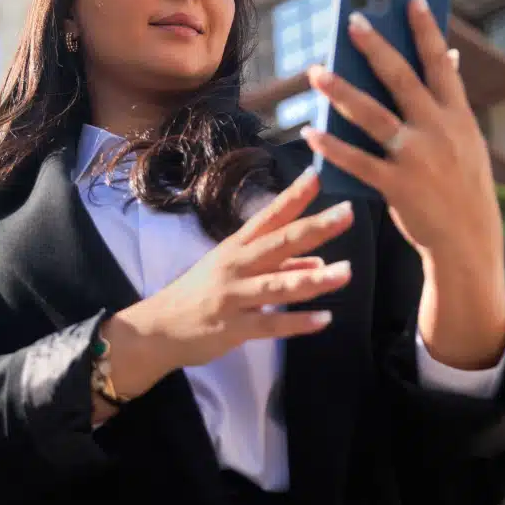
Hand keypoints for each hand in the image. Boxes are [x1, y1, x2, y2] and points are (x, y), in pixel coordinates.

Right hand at [103, 167, 352, 395]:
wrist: (157, 329)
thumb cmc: (199, 294)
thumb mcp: (234, 271)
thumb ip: (278, 266)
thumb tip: (318, 260)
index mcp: (236, 247)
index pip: (269, 216)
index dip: (293, 196)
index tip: (317, 176)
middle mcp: (236, 266)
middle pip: (279, 243)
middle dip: (314, 228)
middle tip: (347, 213)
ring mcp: (234, 296)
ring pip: (279, 285)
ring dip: (314, 278)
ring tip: (346, 272)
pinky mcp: (233, 328)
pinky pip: (270, 326)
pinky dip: (298, 323)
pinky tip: (324, 319)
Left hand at [302, 0, 499, 259]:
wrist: (467, 240)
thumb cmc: (462, 184)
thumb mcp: (467, 140)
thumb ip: (451, 101)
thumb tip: (449, 56)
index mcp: (458, 115)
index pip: (441, 62)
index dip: (426, 27)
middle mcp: (439, 131)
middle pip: (402, 79)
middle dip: (375, 46)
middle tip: (350, 17)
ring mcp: (417, 158)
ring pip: (373, 115)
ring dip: (341, 90)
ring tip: (315, 70)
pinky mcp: (396, 186)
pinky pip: (357, 161)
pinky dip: (332, 145)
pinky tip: (311, 129)